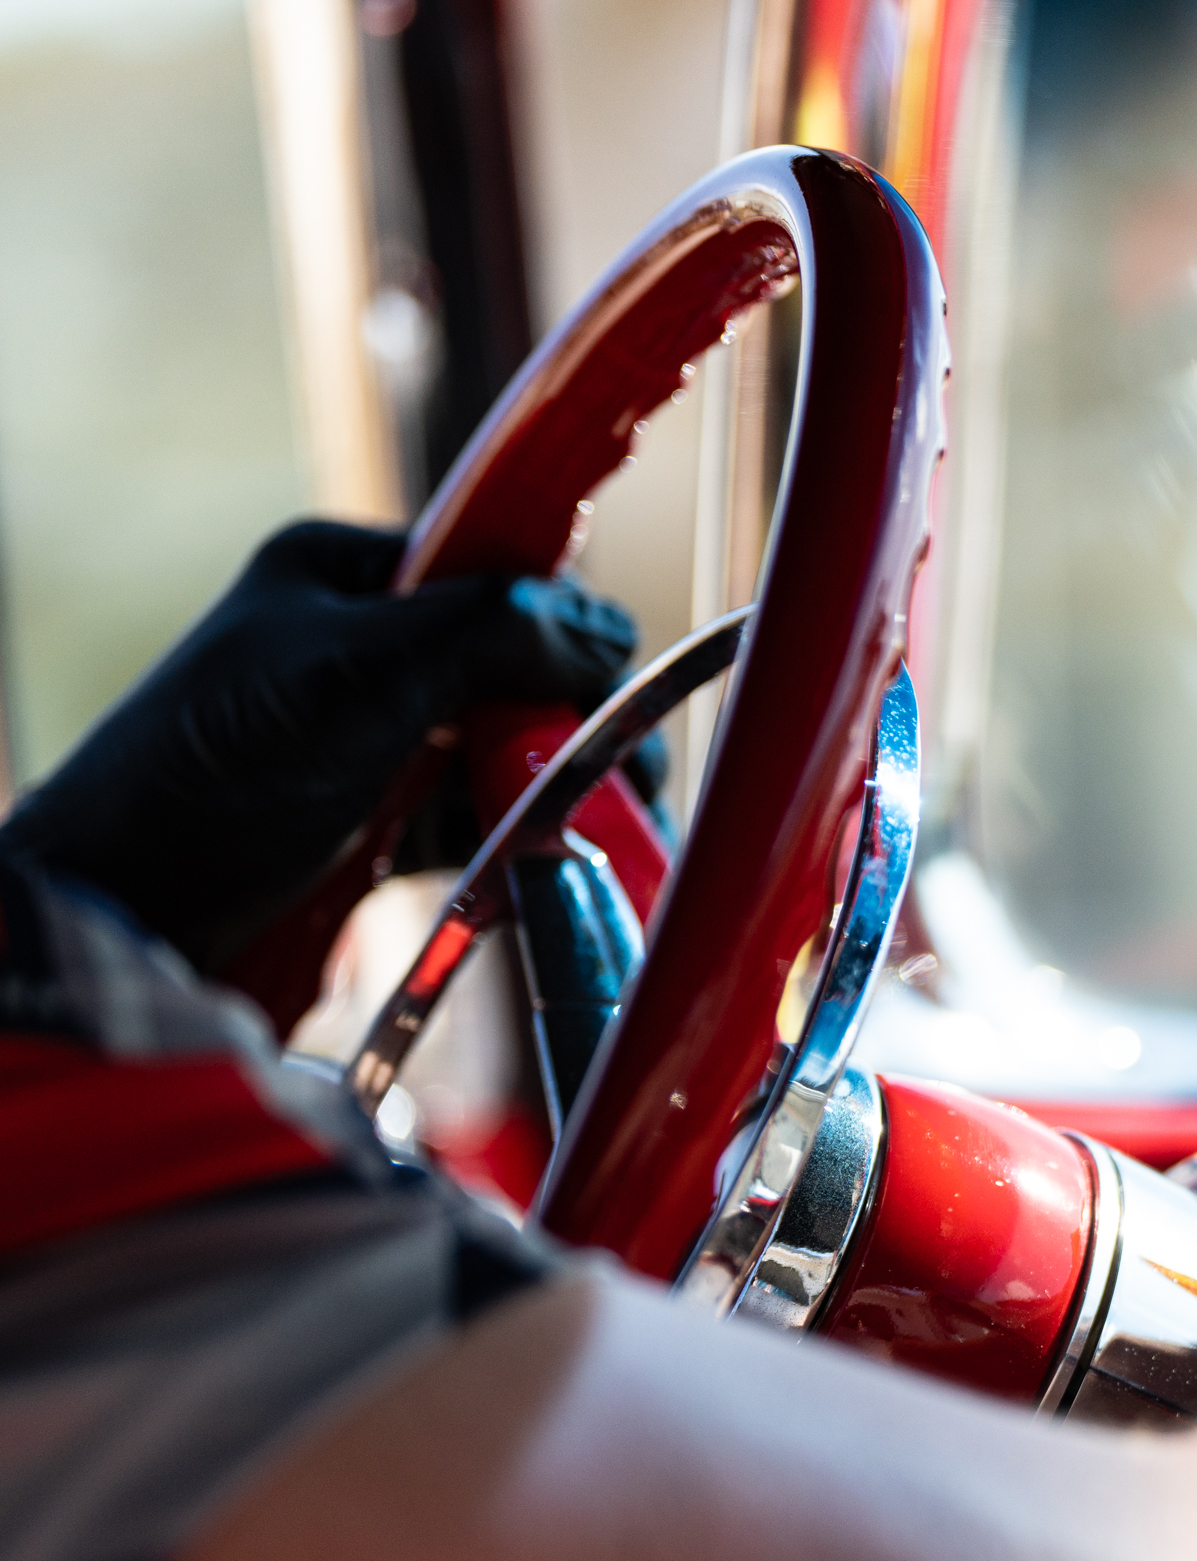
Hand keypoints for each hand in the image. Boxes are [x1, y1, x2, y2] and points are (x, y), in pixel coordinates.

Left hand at [0, 520, 636, 972]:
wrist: (125, 915)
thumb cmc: (209, 777)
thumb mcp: (358, 674)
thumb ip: (486, 633)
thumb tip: (600, 630)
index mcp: (342, 577)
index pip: (493, 572)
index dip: (565, 625)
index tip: (622, 684)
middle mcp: (361, 649)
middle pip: (515, 666)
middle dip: (580, 718)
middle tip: (633, 773)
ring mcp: (371, 740)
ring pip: (506, 746)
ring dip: (566, 786)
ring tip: (622, 829)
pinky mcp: (377, 826)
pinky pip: (480, 817)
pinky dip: (527, 840)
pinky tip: (565, 865)